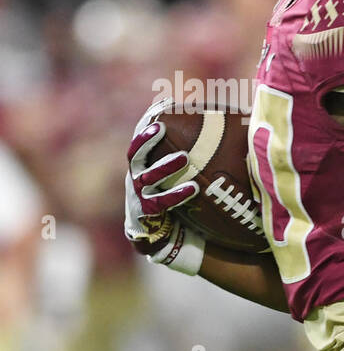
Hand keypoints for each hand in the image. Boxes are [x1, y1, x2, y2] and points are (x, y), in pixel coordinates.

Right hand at [124, 120, 205, 273]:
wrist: (155, 233)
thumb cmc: (166, 195)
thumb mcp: (167, 175)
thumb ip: (178, 154)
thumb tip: (201, 134)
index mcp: (140, 168)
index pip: (136, 145)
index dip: (143, 131)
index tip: (154, 118)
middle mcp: (136, 179)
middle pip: (135, 157)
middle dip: (145, 142)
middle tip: (161, 128)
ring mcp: (139, 197)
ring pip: (148, 178)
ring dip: (165, 166)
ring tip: (184, 157)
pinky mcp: (148, 213)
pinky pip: (162, 203)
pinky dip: (176, 194)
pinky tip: (194, 187)